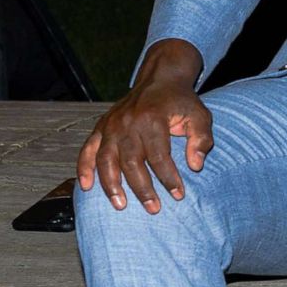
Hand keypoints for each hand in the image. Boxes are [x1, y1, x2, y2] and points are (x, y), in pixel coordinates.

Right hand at [76, 39, 212, 213]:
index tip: (178, 195)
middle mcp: (128, 122)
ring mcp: (111, 125)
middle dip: (142, 188)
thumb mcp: (200, 115)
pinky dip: (84, 168)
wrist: (161, 77)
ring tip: (120, 205)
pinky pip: (88, 149)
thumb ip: (201, 139)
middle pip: (131, 161)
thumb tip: (195, 165)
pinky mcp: (101, 127)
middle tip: (153, 208)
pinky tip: (87, 187)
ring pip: (106, 159)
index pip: (159, 156)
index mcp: (153, 119)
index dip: (168, 177)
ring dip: (111, 185)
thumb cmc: (181, 101)